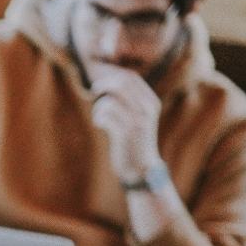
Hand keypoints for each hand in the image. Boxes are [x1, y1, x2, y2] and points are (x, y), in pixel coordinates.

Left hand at [89, 63, 162, 182]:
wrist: (141, 168)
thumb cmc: (134, 141)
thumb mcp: (138, 118)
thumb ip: (130, 101)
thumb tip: (110, 82)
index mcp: (151, 102)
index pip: (131, 78)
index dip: (112, 76)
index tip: (101, 84)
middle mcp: (146, 109)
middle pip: (121, 83)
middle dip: (103, 85)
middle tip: (94, 92)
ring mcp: (137, 121)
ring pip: (110, 100)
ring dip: (98, 107)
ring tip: (99, 117)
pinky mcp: (125, 133)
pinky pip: (105, 114)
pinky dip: (98, 117)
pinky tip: (99, 124)